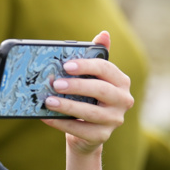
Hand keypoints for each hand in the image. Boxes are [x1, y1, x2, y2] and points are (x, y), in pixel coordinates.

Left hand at [41, 30, 133, 153]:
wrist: (85, 132)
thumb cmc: (87, 98)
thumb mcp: (91, 78)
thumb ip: (96, 57)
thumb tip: (104, 33)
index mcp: (121, 82)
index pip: (107, 69)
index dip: (87, 66)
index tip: (66, 65)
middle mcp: (123, 100)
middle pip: (102, 90)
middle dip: (77, 86)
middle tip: (55, 83)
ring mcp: (115, 120)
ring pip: (91, 112)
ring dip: (67, 106)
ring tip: (48, 101)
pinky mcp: (102, 136)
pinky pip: (80, 129)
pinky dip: (61, 123)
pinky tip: (46, 117)